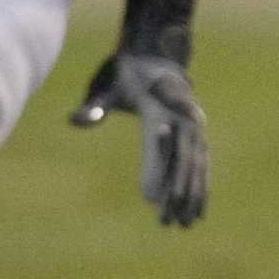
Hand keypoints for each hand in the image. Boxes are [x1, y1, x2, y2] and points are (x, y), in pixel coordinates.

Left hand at [70, 53, 207, 227]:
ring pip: (197, 166)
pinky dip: (201, 186)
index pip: (159, 146)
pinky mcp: (196, 133)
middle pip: (184, 161)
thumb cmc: (125, 72)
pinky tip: (198, 209)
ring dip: (193, 196)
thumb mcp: (106, 84)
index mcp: (160, 109)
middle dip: (178, 194)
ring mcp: (194, 126)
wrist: (155, 54)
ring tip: (186, 224)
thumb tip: (76, 120)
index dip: (156, 173)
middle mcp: (183, 119)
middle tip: (168, 222)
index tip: (150, 200)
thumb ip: (95, 105)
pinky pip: (201, 163)